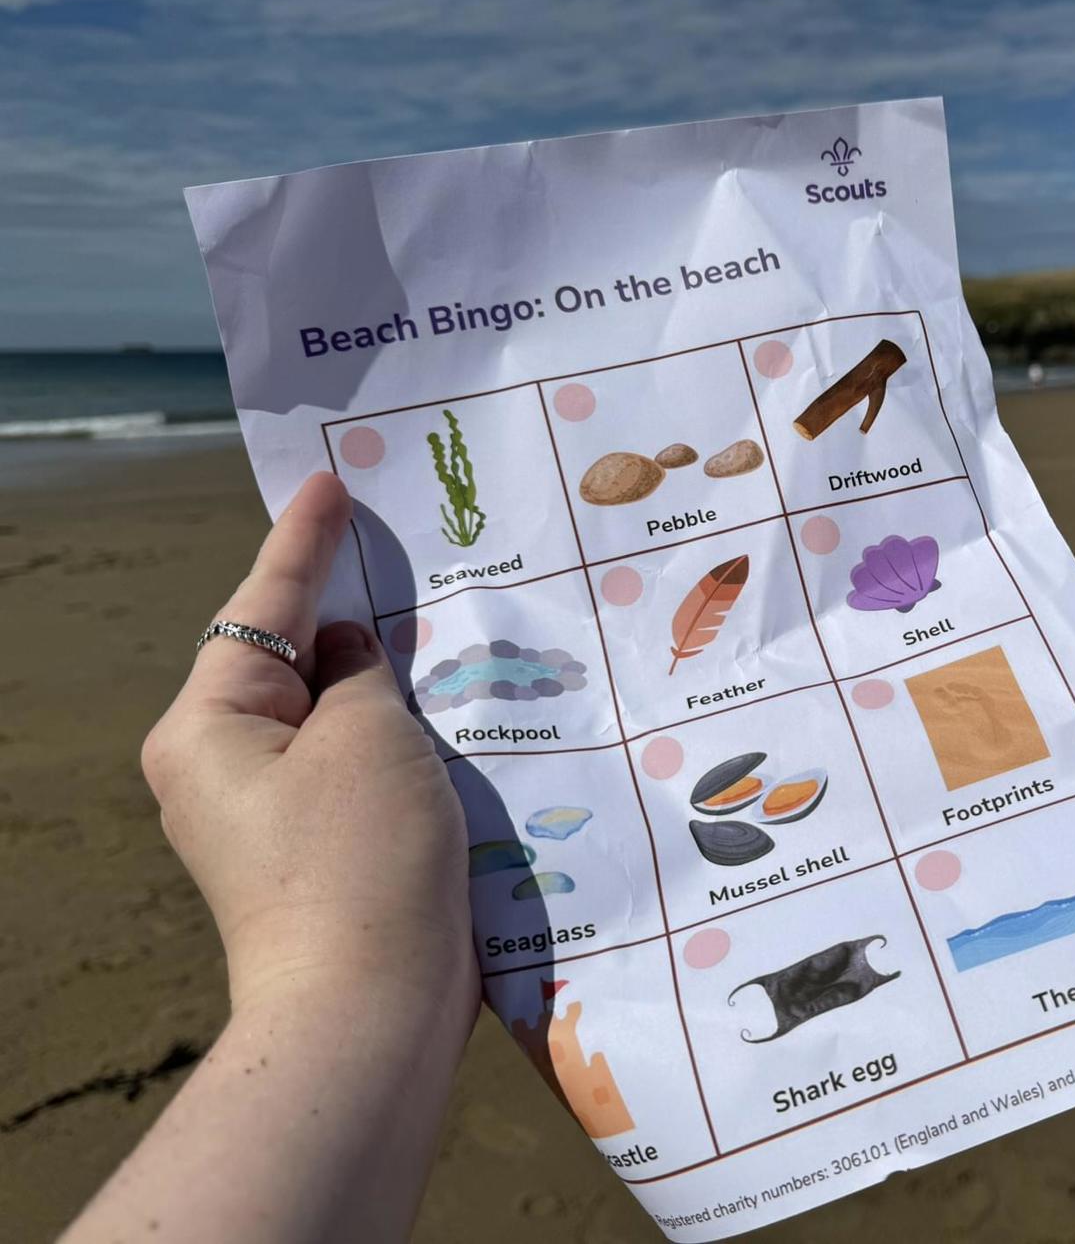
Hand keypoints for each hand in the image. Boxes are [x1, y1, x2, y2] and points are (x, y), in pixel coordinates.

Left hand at [141, 471, 477, 1025]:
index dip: (304, 541)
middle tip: (402, 541)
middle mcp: (223, 764)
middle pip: (292, 657)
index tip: (329, 481)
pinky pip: (355, 761)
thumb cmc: (360, 858)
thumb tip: (353, 655)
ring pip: (332, 713)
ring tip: (442, 614)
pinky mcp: (319, 848)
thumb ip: (363, 673)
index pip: (262, 606)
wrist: (370, 1008)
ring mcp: (269, 813)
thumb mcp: (368, 737)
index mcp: (209, 724)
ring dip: (385, 675)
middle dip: (350, 607)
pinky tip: (448, 705)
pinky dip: (397, 730)